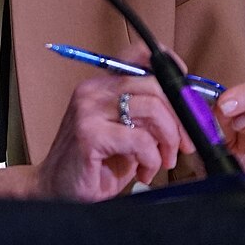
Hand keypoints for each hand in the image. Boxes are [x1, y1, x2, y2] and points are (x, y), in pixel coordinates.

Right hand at [33, 74, 188, 200]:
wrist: (57, 188)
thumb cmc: (96, 163)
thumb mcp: (125, 133)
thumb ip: (148, 116)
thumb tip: (188, 108)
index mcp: (101, 86)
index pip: (138, 56)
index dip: (169, 67)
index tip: (187, 93)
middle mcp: (92, 92)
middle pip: (155, 85)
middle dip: (180, 119)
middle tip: (183, 144)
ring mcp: (88, 111)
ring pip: (152, 110)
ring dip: (167, 142)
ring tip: (161, 162)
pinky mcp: (89, 134)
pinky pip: (141, 140)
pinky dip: (151, 160)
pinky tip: (143, 171)